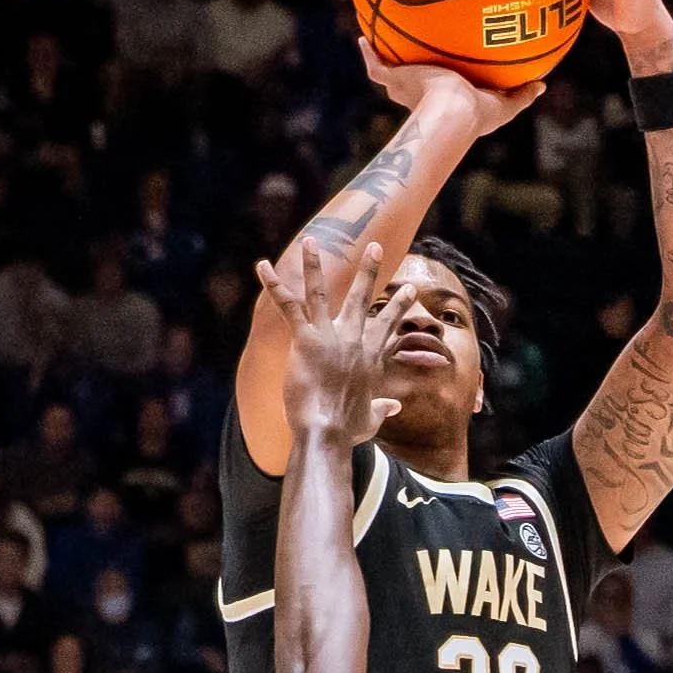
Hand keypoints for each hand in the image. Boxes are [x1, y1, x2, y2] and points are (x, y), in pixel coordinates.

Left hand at [253, 235, 397, 451]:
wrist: (328, 431)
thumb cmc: (347, 430)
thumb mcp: (370, 420)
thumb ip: (382, 410)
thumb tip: (394, 408)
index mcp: (370, 357)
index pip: (387, 326)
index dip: (399, 307)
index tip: (409, 290)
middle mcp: (353, 339)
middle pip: (362, 298)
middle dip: (370, 270)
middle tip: (376, 246)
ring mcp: (329, 335)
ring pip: (321, 291)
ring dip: (314, 264)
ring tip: (311, 240)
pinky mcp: (305, 339)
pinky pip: (288, 305)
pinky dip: (274, 284)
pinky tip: (262, 266)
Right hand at [358, 39, 543, 136]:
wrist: (452, 112)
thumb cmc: (477, 113)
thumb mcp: (505, 104)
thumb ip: (522, 95)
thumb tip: (543, 85)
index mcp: (446, 99)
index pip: (443, 89)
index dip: (443, 82)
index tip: (447, 73)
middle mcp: (422, 94)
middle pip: (414, 82)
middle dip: (412, 72)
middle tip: (412, 58)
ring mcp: (406, 87)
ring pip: (392, 72)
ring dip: (388, 59)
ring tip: (380, 40)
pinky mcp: (395, 80)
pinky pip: (376, 65)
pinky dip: (368, 53)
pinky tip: (363, 37)